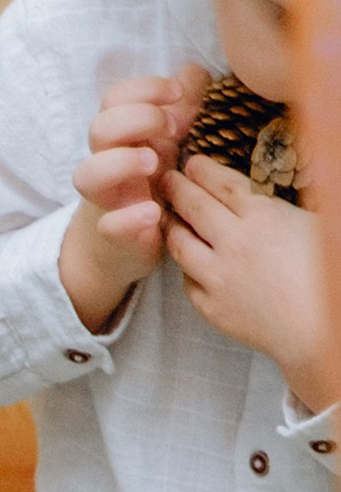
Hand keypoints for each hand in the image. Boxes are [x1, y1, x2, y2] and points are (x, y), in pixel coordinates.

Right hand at [59, 66, 210, 326]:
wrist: (125, 242)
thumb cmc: (149, 181)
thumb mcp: (167, 141)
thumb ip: (181, 106)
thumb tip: (192, 71)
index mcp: (119, 134)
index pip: (115, 97)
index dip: (144, 88)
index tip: (176, 93)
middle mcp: (105, 161)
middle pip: (99, 128)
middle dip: (137, 120)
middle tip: (172, 130)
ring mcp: (106, 197)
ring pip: (87, 175)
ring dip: (121, 162)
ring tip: (154, 165)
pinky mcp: (113, 233)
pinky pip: (108, 225)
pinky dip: (129, 218)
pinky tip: (154, 212)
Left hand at [161, 158, 336, 409]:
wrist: (318, 329)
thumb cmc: (325, 272)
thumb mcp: (315, 224)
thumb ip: (282, 207)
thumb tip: (264, 193)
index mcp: (262, 217)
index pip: (222, 185)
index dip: (203, 171)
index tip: (192, 162)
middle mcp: (232, 244)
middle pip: (193, 208)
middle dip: (176, 189)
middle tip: (166, 180)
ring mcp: (217, 277)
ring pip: (180, 245)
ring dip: (172, 226)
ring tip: (168, 217)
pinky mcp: (210, 307)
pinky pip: (188, 281)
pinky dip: (186, 267)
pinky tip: (188, 261)